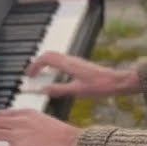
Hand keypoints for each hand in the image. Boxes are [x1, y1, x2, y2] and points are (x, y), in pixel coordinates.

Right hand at [25, 51, 139, 97]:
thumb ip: (58, 90)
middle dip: (37, 63)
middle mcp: (71, 60)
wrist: (117, 81)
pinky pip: (62, 61)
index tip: (29, 75)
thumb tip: (43, 90)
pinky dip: (54, 66)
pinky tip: (55, 76)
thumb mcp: (77, 91)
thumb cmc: (100, 85)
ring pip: (56, 57)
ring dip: (45, 63)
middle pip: (49, 55)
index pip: (46, 58)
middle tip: (31, 73)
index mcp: (68, 64)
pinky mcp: (80, 65)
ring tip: (40, 74)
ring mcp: (76, 61)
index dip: (35, 65)